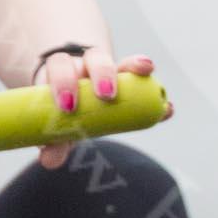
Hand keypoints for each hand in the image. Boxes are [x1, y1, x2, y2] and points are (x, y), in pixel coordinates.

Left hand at [34, 50, 174, 169]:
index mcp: (61, 71)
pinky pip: (144, 80)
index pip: (60, 66)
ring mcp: (109, 70)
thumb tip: (50, 160)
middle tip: (106, 95)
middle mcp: (86, 65)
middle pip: (94, 57)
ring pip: (122, 61)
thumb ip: (53, 141)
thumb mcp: (56, 125)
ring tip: (146, 72)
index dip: (63, 81)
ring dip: (133, 66)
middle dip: (101, 73)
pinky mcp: (130, 80)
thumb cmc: (60, 110)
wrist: (72, 96)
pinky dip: (157, 94)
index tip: (68, 106)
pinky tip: (167, 108)